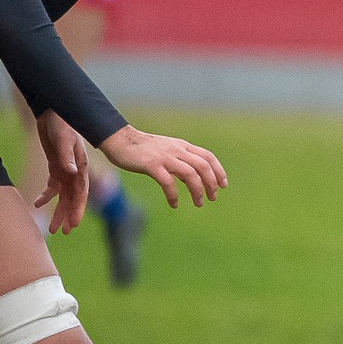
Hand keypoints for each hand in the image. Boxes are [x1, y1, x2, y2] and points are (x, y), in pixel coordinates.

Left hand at [32, 111, 88, 233]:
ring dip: (58, 211)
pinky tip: (38, 204)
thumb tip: (71, 172)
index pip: (81, 192)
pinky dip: (46, 196)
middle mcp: (75, 172)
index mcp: (81, 167)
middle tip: (62, 232)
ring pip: (63, 196)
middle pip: (73, 198)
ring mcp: (66, 170)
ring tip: (52, 228)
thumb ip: (68, 156)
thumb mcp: (64, 140)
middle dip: (68, 216)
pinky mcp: (56, 167)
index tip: (73, 224)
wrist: (55, 113)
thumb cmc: (62, 125)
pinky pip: (52, 187)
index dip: (78, 209)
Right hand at [100, 125, 225, 208]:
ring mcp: (164, 157)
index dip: (218, 171)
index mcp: (182, 146)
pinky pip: (168, 182)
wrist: (119, 139)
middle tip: (212, 198)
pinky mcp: (151, 165)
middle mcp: (177, 150)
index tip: (223, 185)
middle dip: (211, 184)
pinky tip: (174, 204)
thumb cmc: (143, 148)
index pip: (208, 157)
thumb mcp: (167, 150)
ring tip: (199, 204)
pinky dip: (174, 195)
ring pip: (190, 175)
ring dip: (197, 191)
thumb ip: (180, 160)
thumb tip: (192, 178)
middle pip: (203, 166)